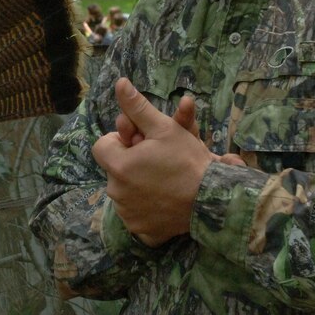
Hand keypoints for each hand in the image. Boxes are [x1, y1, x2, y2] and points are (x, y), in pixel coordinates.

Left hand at [93, 78, 243, 246]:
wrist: (213, 200)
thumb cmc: (188, 161)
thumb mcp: (164, 128)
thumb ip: (137, 107)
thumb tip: (119, 83)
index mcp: (118, 165)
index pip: (102, 146)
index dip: (121, 141)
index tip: (141, 142)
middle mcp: (116, 192)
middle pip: (115, 169)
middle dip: (130, 162)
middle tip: (157, 160)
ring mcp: (128, 215)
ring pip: (124, 192)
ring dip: (136, 184)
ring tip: (163, 179)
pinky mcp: (141, 231)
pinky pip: (136, 215)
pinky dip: (146, 208)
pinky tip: (164, 201)